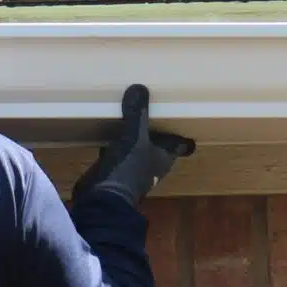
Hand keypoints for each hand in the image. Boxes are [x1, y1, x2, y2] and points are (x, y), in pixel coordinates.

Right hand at [71, 84, 192, 205]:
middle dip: (157, 134)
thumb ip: (136, 114)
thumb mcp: (133, 137)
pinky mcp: (114, 173)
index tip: (185, 121)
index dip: (182, 136)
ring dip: (136, 138)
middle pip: (159, 147)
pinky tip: (108, 134)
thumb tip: (139, 87)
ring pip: (139, 150)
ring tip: (130, 119)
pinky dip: (117, 145)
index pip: (179, 145)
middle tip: (155, 112)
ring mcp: (132, 170)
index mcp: (164, 157)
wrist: (102, 198)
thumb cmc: (127, 168)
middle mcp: (152, 165)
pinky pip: (119, 154)